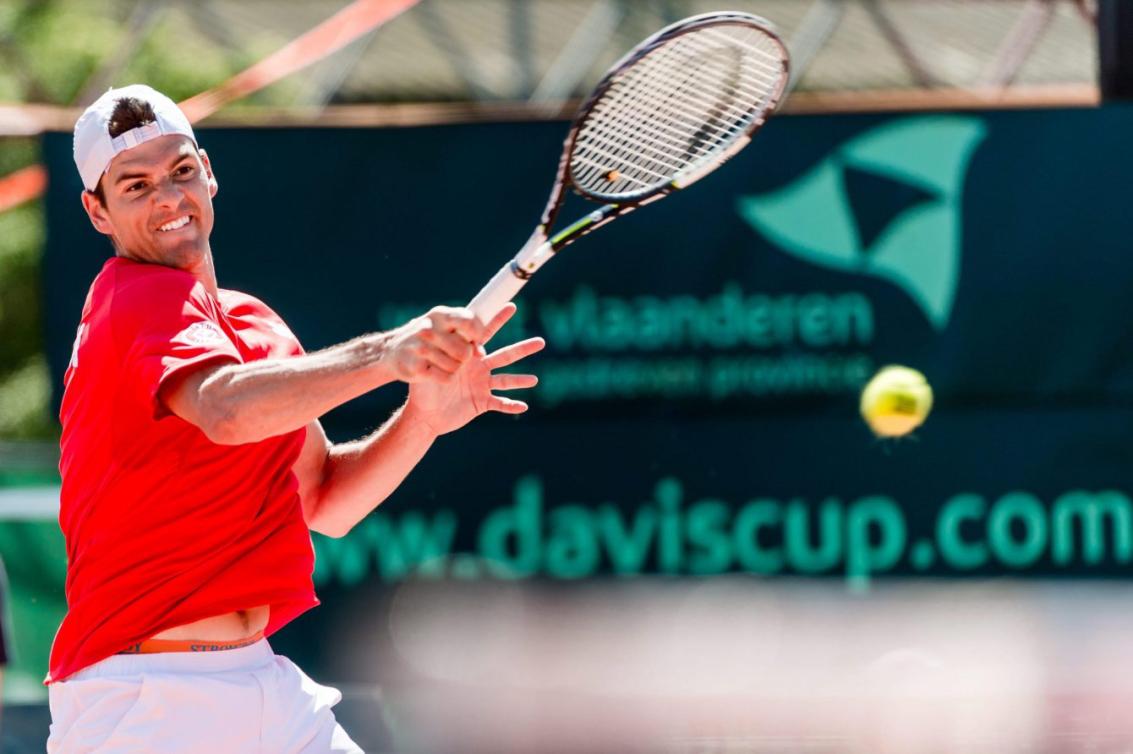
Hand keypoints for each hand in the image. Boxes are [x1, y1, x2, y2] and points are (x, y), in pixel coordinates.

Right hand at [383, 306, 486, 382]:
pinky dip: (445, 378)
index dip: (477, 335)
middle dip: (465, 357)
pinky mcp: (416, 368)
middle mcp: (429, 330)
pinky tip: (435, 371)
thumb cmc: (428, 338)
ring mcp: (420, 349)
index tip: (474, 340)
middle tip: (455, 356)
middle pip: (465, 351)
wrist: (391, 351)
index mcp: (440, 315)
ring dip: (454, 368)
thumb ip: (466, 335)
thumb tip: (481, 352)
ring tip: (441, 362)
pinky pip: (446, 378)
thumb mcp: (444, 327)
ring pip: (456, 366)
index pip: (469, 322)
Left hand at [405, 303, 544, 435]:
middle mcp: (480, 368)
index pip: (485, 334)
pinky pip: (500, 404)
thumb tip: (439, 333)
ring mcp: (483, 385)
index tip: (511, 306)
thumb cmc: (423, 386)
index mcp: (468, 355)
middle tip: (541, 341)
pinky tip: (523, 406)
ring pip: (507, 380)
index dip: (498, 320)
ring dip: (521, 380)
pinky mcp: (482, 403)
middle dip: (523, 348)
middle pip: (505, 355)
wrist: (423, 413)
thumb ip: (437, 350)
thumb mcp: (428, 364)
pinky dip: (511, 405)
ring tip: (535, 380)